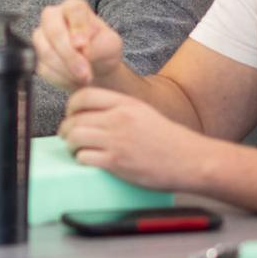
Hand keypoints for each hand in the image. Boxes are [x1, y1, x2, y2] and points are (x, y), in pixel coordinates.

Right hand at [34, 0, 125, 91]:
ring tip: (84, 79)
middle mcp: (52, 17)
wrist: (94, 67)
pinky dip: (61, 78)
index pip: (73, 10)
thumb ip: (98, 45)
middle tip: (85, 73)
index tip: (83, 45)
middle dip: (70, 55)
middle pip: (54, 30)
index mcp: (74, 7)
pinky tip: (74, 80)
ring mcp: (40, 36)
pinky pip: (43, 68)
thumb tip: (81, 49)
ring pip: (46, 51)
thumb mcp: (110, 45)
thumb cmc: (102, 50)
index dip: (78, 27)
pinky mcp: (34, 55)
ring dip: (66, 70)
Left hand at [58, 87, 203, 191]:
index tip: (71, 116)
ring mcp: (116, 140)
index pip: (83, 96)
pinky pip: (84, 157)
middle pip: (74, 119)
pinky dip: (81, 160)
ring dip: (71, 145)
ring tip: (76, 150)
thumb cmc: (169, 140)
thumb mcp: (144, 113)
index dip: (71, 107)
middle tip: (69, 137)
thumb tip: (92, 114)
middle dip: (66, 129)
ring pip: (74, 137)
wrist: (190, 160)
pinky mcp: (116, 162)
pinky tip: (87, 161)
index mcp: (125, 103)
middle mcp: (118, 118)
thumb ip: (119, 110)